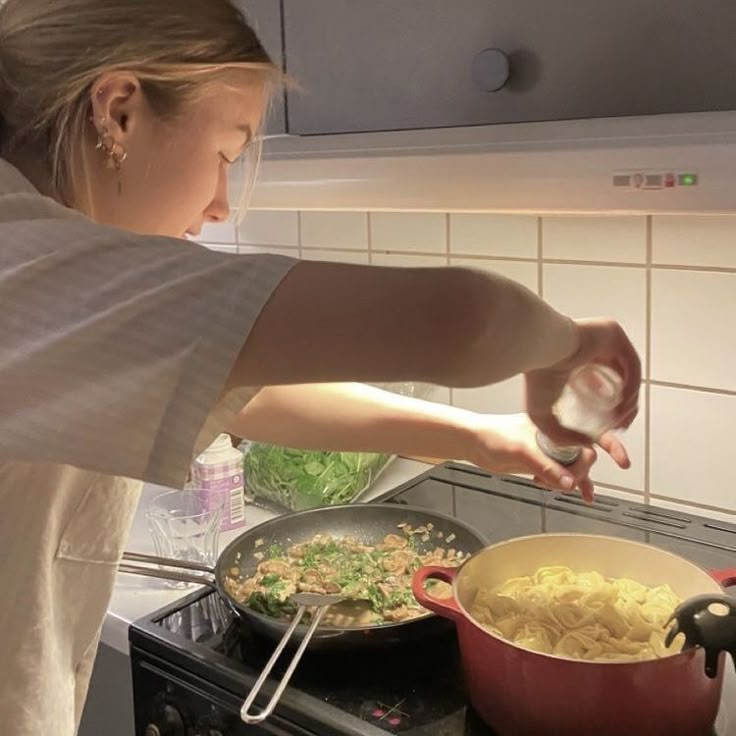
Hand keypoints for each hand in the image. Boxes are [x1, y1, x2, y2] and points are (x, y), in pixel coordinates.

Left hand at [466, 413, 629, 502]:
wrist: (475, 443)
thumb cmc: (494, 437)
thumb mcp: (520, 451)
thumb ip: (546, 467)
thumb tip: (570, 484)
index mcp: (557, 422)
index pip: (591, 431)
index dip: (611, 444)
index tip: (623, 462)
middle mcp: (559, 434)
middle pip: (586, 455)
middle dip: (580, 471)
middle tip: (561, 481)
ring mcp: (553, 449)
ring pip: (577, 467)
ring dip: (574, 481)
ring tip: (562, 488)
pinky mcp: (546, 462)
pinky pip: (567, 475)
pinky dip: (576, 486)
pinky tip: (584, 498)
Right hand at [525, 318, 640, 445]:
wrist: (537, 350)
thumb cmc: (535, 376)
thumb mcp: (542, 416)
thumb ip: (560, 436)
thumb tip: (587, 444)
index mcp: (578, 360)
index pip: (604, 385)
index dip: (612, 409)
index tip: (611, 429)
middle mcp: (594, 347)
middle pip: (620, 381)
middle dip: (624, 408)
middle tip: (619, 428)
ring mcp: (605, 337)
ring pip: (628, 373)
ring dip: (629, 400)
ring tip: (619, 421)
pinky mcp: (613, 333)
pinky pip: (631, 363)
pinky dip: (632, 386)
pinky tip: (622, 405)